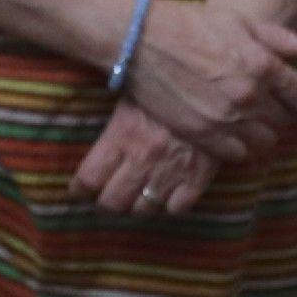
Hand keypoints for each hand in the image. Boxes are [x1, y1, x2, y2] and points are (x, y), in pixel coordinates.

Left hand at [71, 101, 214, 217]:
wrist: (217, 87)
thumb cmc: (169, 86)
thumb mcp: (132, 97)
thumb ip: (114, 125)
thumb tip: (92, 139)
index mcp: (122, 136)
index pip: (88, 179)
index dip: (79, 190)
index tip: (79, 191)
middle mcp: (142, 159)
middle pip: (112, 202)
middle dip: (105, 204)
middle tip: (106, 198)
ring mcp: (170, 172)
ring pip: (143, 210)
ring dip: (136, 207)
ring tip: (135, 198)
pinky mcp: (198, 178)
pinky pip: (176, 209)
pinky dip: (168, 207)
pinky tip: (165, 196)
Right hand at [121, 0, 296, 161]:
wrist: (141, 39)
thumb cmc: (187, 24)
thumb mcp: (239, 21)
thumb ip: (279, 37)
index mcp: (263, 65)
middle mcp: (249, 96)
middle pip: (284, 120)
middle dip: (281, 115)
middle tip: (269, 109)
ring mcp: (225, 118)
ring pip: (263, 141)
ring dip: (260, 132)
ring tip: (249, 122)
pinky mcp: (202, 133)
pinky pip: (236, 153)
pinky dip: (238, 146)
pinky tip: (229, 133)